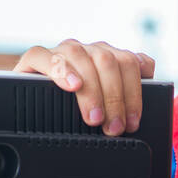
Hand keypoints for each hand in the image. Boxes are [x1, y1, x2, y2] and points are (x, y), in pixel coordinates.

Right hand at [12, 39, 154, 134]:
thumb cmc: (75, 108)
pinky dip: (61, 70)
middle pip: (108, 61)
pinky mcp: (36, 57)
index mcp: (110, 57)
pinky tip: (72, 86)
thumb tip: (145, 114)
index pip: (131, 63)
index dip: (134, 93)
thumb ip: (126, 102)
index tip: (132, 122)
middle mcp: (88, 50)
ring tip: (94, 118)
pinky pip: (46, 55)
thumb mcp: (106, 107)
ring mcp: (63, 51)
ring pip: (81, 56)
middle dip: (115, 98)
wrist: (33, 102)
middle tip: (113, 127)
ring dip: (92, 90)